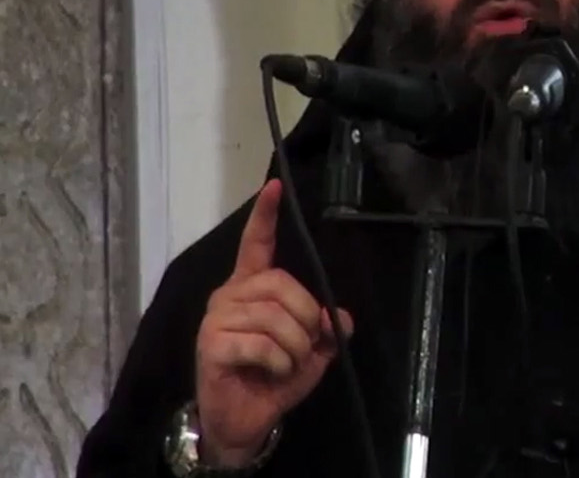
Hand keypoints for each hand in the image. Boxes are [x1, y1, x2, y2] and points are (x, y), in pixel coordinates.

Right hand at [193, 179, 353, 466]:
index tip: (275, 187)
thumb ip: (329, 329)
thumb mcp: (314, 352)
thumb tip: (340, 317)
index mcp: (253, 288)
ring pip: (275, 317)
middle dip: (307, 318)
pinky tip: (270, 372)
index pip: (257, 245)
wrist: (245, 418)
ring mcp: (216, 318)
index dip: (266, 217)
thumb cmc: (275, 378)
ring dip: (294, 347)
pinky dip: (278, 362)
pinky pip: (261, 344)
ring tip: (286, 364)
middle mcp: (230, 294)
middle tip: (305, 345)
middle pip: (282, 285)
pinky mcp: (211, 344)